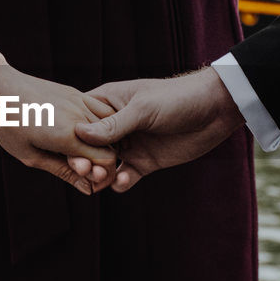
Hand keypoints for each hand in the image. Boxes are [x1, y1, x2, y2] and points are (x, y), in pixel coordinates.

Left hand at [0, 66, 117, 193]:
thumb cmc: (9, 125)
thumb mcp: (31, 156)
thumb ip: (63, 172)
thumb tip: (88, 189)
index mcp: (67, 136)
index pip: (106, 161)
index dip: (103, 176)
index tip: (90, 182)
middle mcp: (79, 118)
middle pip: (112, 146)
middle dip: (104, 163)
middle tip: (83, 169)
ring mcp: (80, 103)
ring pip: (110, 129)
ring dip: (104, 144)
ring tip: (84, 152)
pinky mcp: (78, 94)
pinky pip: (102, 112)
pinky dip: (102, 127)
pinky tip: (87, 135)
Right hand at [71, 68, 242, 191]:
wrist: (215, 110)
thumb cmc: (177, 98)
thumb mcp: (143, 109)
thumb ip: (113, 125)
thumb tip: (78, 133)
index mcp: (108, 103)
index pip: (78, 119)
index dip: (68, 135)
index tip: (64, 149)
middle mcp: (114, 125)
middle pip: (87, 146)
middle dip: (83, 159)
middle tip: (83, 170)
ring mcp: (129, 144)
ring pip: (103, 165)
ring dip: (99, 174)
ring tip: (101, 179)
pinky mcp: (145, 162)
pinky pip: (124, 176)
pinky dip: (119, 183)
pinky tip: (121, 182)